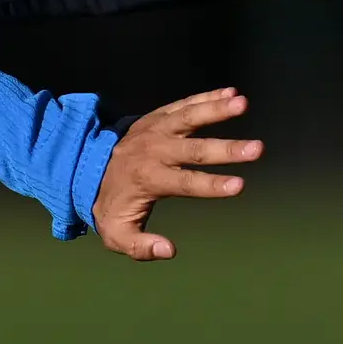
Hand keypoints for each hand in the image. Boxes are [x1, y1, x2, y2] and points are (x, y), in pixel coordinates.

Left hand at [88, 88, 260, 260]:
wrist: (85, 166)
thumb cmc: (110, 204)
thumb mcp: (116, 234)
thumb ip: (140, 247)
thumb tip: (170, 250)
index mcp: (148, 179)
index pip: (185, 183)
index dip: (212, 185)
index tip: (239, 186)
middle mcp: (155, 151)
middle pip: (194, 150)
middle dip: (226, 149)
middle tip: (257, 148)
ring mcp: (156, 130)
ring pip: (189, 117)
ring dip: (216, 109)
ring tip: (243, 103)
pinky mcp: (158, 117)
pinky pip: (184, 104)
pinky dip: (206, 97)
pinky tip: (231, 93)